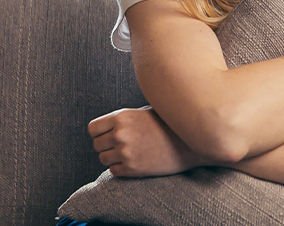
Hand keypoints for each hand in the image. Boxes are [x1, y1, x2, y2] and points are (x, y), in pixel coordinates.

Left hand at [88, 106, 204, 176]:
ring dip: (113, 158)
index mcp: (122, 117)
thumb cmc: (169, 124)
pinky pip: (113, 171)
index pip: (93, 128)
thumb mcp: (146, 112)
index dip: (100, 132)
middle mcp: (120, 134)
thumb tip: (108, 124)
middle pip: (97, 145)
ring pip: (103, 159)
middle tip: (122, 145)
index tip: (109, 135)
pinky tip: (135, 162)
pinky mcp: (132, 168)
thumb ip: (125, 117)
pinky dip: (121, 168)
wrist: (190, 142)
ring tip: (130, 153)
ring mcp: (125, 152)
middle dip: (107, 146)